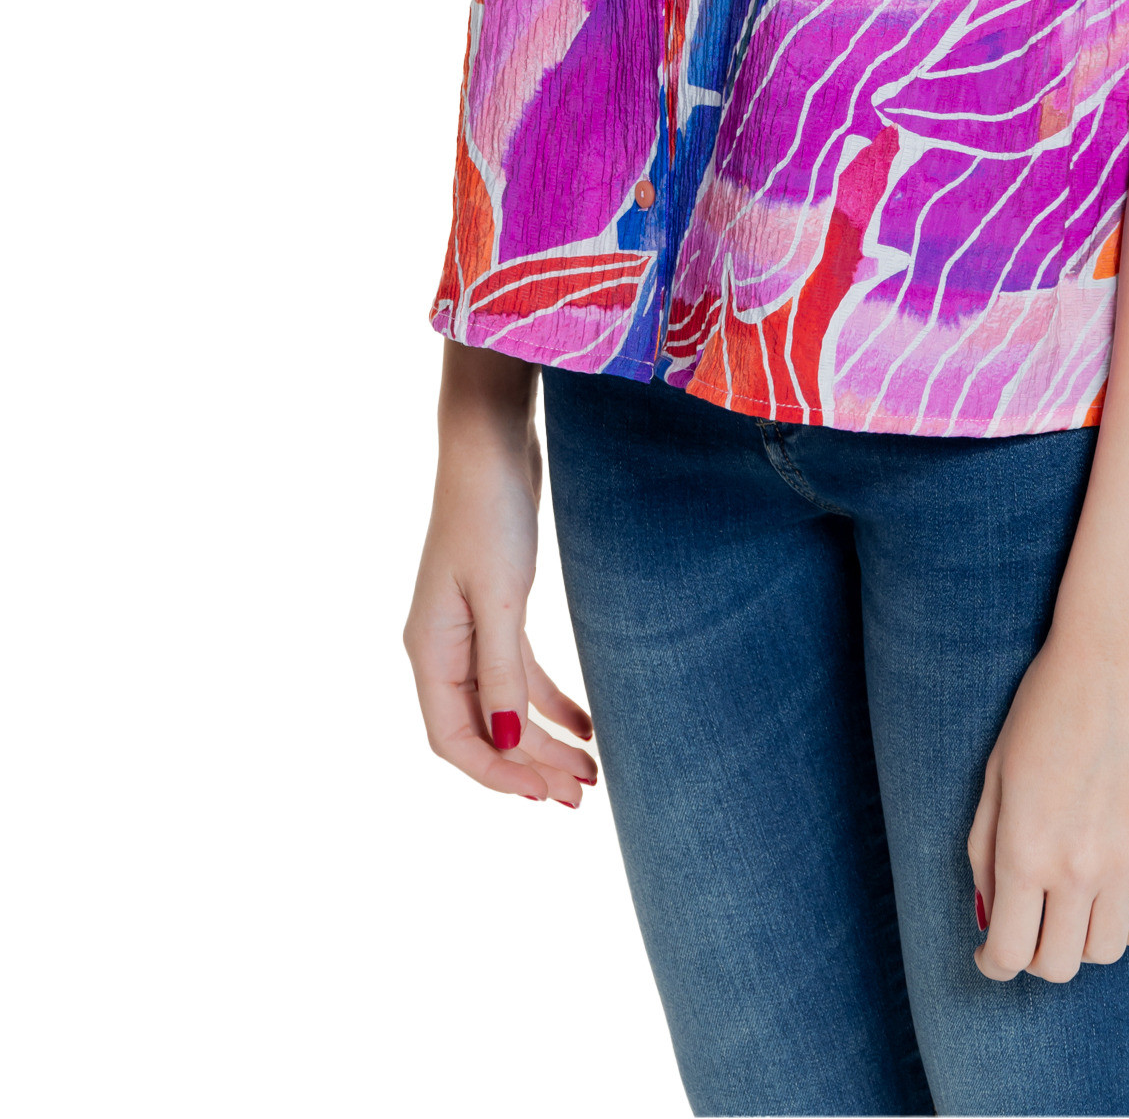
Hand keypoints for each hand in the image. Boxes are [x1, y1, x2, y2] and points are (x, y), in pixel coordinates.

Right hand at [403, 348, 597, 806]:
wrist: (491, 441)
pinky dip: (549, 698)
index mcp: (429, 649)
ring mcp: (467, 627)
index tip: (545, 795)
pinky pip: (519, 670)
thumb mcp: (500, 596)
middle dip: (530, 765)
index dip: (498, 775)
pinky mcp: (496, 604)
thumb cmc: (490, 512)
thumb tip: (503, 744)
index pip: (453, 740)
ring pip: (504, 704)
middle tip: (582, 794)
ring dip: (544, 738)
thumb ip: (501, 672)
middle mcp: (442, 646)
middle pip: (482, 729)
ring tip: (590, 769)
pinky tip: (587, 720)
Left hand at [967, 617, 1128, 980]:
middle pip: (1058, 964)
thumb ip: (986, 851)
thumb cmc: (1047, 703)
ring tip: (1075, 905)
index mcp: (1025, 849)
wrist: (1122, 653)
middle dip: (1035, 954)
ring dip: (1084, 939)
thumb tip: (988, 917)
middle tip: (1032, 925)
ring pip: (1107, 951)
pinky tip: (1116, 898)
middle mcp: (1078, 867)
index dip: (993, 964)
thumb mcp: (997, 773)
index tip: (991, 955)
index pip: (1009, 954)